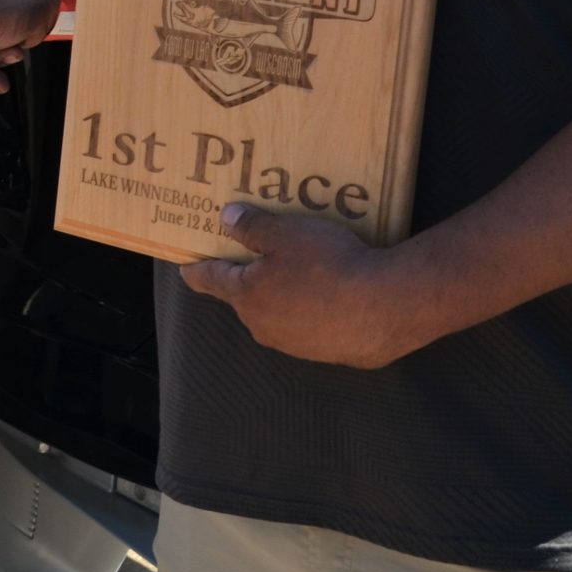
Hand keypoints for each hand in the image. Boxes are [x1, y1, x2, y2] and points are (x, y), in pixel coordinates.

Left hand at [176, 205, 437, 368]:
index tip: (185, 268)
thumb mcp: (285, 234)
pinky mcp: (327, 353)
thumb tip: (227, 217)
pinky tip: (335, 296)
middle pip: (246, 298)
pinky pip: (311, 328)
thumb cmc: (328, 265)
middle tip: (262, 256)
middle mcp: (263, 326)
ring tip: (308, 272)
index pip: (210, 281)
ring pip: (279, 314)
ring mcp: (295, 345)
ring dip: (286, 296)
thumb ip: (252, 226)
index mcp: (246, 296)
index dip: (196, 270)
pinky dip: (314, 312)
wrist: (386, 307)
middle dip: (250, 278)